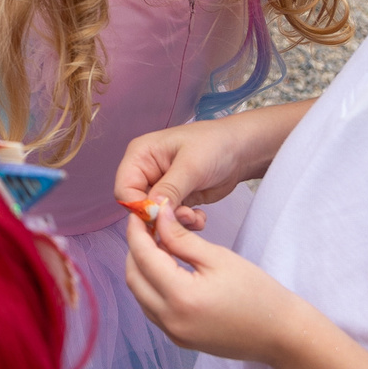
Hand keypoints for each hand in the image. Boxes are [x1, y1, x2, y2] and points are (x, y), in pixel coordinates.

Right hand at [113, 104, 301, 217]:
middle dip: (160, 217)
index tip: (160, 218)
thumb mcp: (191, 166)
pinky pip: (172, 219)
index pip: (125, 189)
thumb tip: (150, 211)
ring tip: (195, 217)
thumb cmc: (215, 145)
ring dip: (175, 222)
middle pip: (139, 206)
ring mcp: (161, 187)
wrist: (243, 150)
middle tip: (184, 217)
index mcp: (141, 156)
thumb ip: (169, 189)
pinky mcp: (176, 199)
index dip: (138, 207)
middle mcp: (146, 172)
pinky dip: (185, 223)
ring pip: (156, 216)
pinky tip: (200, 218)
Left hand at [124, 211, 317, 364]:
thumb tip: (159, 216)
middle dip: (136, 249)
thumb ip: (182, 238)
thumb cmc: (258, 293)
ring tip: (161, 245)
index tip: (141, 212)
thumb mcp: (219, 258)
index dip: (137, 231)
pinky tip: (168, 270)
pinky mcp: (179, 339)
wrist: (281, 334)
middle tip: (150, 227)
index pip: (143, 257)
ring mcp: (173, 333)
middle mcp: (170, 319)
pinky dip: (152, 287)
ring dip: (142, 268)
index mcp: (181, 297)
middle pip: (134, 277)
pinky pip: (152, 309)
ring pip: (140, 295)